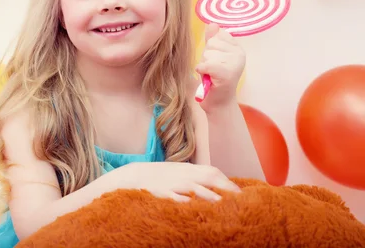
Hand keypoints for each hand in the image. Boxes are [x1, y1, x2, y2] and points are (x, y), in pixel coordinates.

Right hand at [119, 162, 240, 201]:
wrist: (131, 175)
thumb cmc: (158, 178)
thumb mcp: (177, 174)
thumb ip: (195, 178)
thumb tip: (216, 187)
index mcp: (187, 169)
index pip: (212, 172)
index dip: (228, 182)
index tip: (243, 195)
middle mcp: (182, 174)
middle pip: (207, 176)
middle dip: (224, 187)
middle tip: (240, 201)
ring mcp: (170, 182)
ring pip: (192, 186)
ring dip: (207, 194)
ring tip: (221, 204)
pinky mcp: (158, 191)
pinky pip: (171, 195)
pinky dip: (180, 200)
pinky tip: (189, 206)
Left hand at [195, 23, 244, 110]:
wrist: (218, 104)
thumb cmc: (214, 79)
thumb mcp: (212, 56)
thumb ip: (213, 39)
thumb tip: (212, 23)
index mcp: (237, 48)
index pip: (217, 35)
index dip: (211, 49)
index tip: (217, 61)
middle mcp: (239, 54)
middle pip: (211, 44)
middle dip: (207, 58)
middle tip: (213, 71)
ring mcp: (235, 63)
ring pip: (207, 54)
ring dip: (205, 66)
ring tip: (211, 76)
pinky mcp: (227, 74)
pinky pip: (207, 65)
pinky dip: (202, 70)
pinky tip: (206, 77)